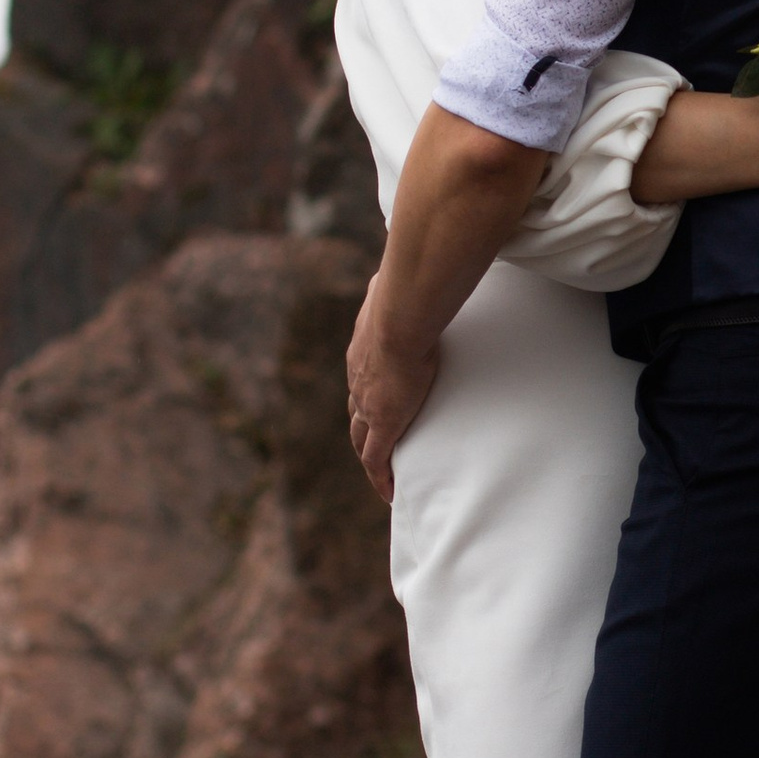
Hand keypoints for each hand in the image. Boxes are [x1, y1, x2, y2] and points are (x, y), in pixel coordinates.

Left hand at [345, 287, 439, 502]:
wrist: (402, 316)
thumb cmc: (404, 297)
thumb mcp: (396, 289)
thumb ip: (398, 284)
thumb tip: (403, 263)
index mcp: (361, 352)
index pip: (360, 380)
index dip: (366, 396)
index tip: (374, 408)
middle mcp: (357, 380)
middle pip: (354, 414)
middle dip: (362, 430)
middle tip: (375, 445)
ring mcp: (367, 404)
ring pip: (362, 439)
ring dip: (370, 455)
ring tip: (385, 472)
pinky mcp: (383, 423)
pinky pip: (377, 460)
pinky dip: (380, 477)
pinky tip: (389, 493)